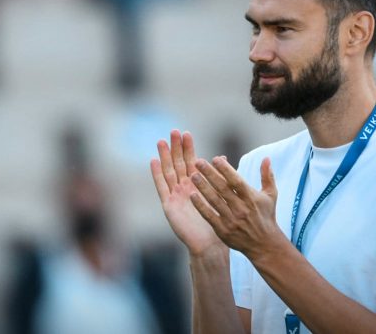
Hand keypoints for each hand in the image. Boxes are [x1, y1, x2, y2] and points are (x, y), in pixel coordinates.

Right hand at [150, 130, 223, 256]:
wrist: (210, 244)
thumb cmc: (217, 222)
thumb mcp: (220, 196)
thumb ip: (219, 176)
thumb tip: (222, 157)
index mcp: (197, 185)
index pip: (191, 161)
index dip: (188, 148)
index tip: (186, 133)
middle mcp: (184, 188)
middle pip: (178, 163)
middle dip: (175, 148)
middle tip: (173, 131)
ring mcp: (175, 195)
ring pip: (169, 172)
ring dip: (164, 157)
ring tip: (161, 141)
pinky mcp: (169, 205)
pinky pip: (161, 187)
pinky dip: (157, 174)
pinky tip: (153, 161)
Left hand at [189, 155, 283, 259]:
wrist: (264, 245)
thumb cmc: (266, 216)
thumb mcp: (271, 195)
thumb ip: (267, 176)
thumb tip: (266, 157)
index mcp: (251, 198)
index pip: (237, 181)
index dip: (226, 169)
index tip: (215, 158)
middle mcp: (241, 208)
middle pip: (222, 188)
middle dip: (210, 174)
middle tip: (198, 162)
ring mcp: (231, 220)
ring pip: (214, 200)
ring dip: (203, 187)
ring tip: (193, 176)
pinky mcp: (223, 230)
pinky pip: (209, 216)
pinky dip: (201, 206)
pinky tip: (192, 196)